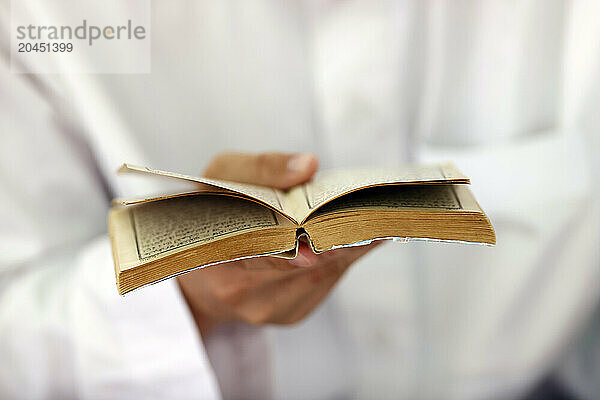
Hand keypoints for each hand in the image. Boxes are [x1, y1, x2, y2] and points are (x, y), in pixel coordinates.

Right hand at [177, 152, 377, 336]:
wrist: (202, 266)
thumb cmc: (213, 211)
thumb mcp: (222, 174)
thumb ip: (262, 168)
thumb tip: (308, 165)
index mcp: (217, 258)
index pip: (263, 254)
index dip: (300, 248)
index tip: (331, 241)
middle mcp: (241, 295)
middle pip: (303, 269)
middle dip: (335, 240)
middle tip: (364, 217)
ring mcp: (267, 311)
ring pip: (321, 278)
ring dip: (346, 248)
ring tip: (366, 221)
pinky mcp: (290, 315)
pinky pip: (324, 285)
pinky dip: (341, 258)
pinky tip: (349, 238)